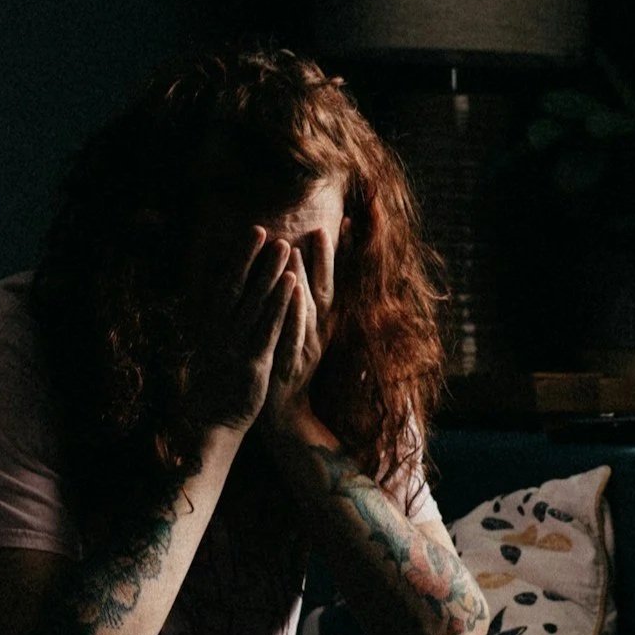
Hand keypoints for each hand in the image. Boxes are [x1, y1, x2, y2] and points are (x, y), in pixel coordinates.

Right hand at [178, 228, 300, 444]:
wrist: (215, 423)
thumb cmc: (219, 383)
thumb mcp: (215, 348)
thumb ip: (221, 321)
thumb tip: (224, 291)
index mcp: (212, 326)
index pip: (225, 284)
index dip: (240, 257)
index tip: (253, 233)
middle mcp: (222, 332)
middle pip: (238, 287)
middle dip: (253, 258)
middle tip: (267, 230)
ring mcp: (236, 346)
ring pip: (254, 303)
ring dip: (269, 274)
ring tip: (284, 247)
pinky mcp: (254, 362)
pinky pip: (269, 327)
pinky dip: (281, 303)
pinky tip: (293, 284)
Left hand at [262, 224, 334, 437]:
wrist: (284, 413)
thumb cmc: (292, 367)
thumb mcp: (308, 333)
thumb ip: (313, 302)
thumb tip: (309, 268)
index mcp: (322, 323)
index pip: (335, 281)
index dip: (342, 254)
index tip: (349, 222)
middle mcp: (318, 332)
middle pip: (326, 290)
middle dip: (327, 259)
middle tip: (323, 227)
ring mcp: (306, 348)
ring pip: (308, 308)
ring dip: (305, 279)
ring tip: (300, 251)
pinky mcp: (290, 363)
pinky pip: (293, 334)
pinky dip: (294, 313)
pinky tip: (291, 294)